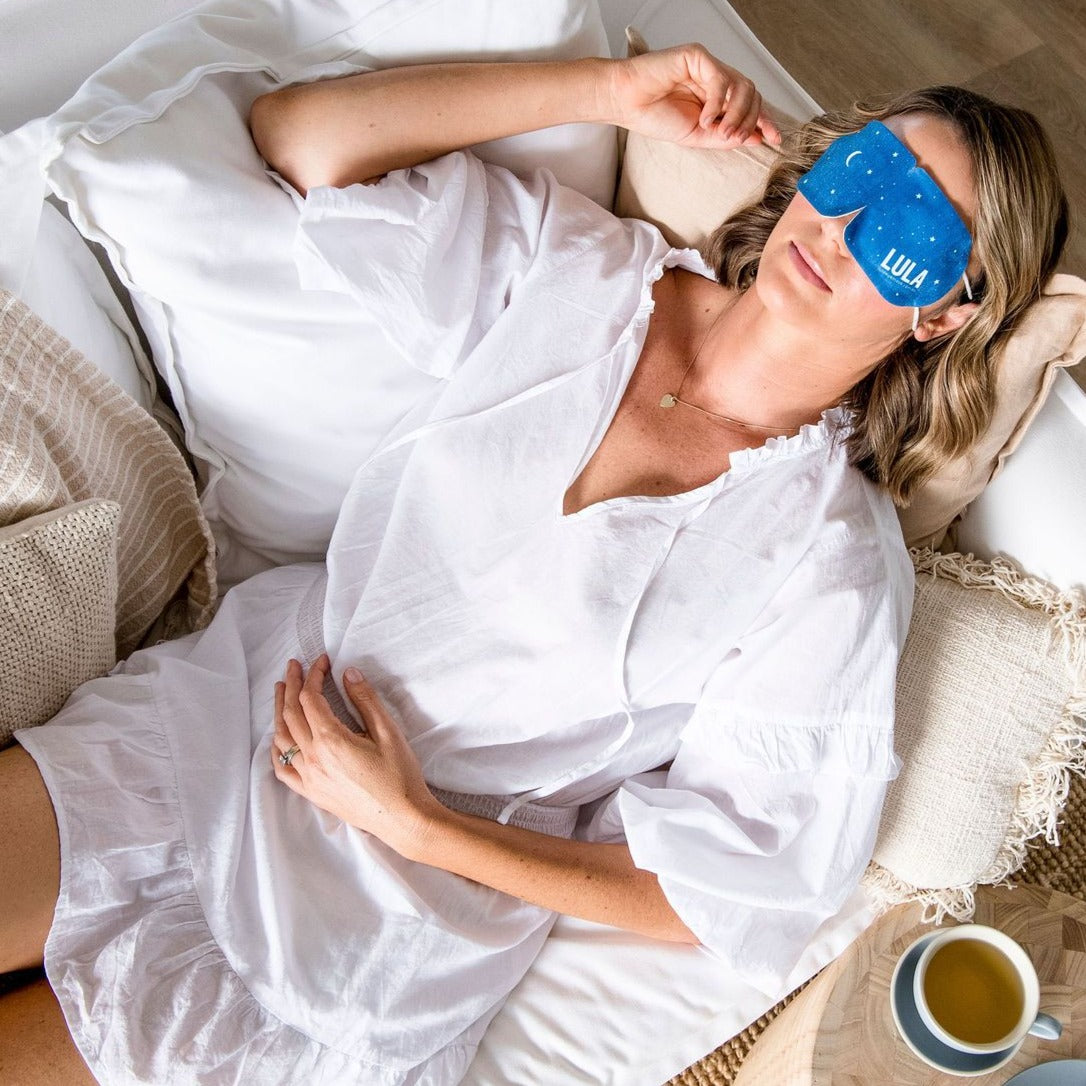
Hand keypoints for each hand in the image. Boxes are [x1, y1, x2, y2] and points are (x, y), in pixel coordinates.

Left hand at [271, 655, 440, 857]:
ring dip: (279, 711)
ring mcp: (309, 778)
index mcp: (331, 741)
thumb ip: (365, 700)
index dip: (314, 675)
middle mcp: (313, 758)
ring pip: (282, 738)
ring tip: (282, 692)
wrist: (402, 819)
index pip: (311, 699)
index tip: (322, 661)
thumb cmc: (399, 776)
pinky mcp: (311, 793)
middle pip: (291, 714)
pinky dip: (277, 748)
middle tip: (294, 666)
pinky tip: (279, 737)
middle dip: (291, 685)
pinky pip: (283, 769)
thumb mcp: (387, 732)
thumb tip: (348, 672)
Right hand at [605, 44, 780, 149]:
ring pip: (743, 86)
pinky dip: (718, 103)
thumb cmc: (653, 116)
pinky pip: (721, 79)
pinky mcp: (697, 56)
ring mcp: (707, 66)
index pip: (749, 104)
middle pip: (752, 95)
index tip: (775, 139)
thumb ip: (725, 136)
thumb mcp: (697, 137)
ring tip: (722, 131)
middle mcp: (715, 80)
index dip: (765, 120)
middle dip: (751, 120)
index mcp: (715, 97)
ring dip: (737, 113)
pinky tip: (704, 118)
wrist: (626, 103)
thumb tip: (756, 137)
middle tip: (735, 138)